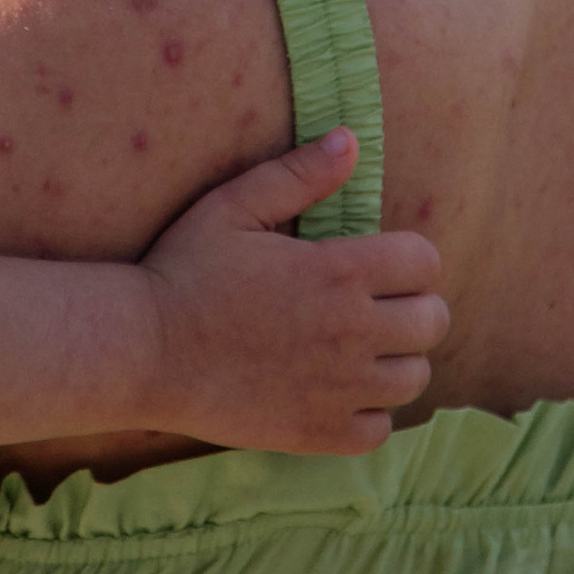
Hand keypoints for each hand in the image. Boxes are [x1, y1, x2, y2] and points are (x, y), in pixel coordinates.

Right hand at [135, 130, 448, 455]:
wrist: (142, 351)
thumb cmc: (183, 272)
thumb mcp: (234, 206)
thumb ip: (298, 174)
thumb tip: (350, 140)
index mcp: (338, 270)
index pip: (425, 262)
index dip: (409, 260)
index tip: (381, 267)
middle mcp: (352, 330)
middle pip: (432, 321)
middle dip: (412, 308)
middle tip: (377, 308)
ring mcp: (339, 387)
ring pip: (415, 377)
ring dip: (396, 361)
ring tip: (361, 351)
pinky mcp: (319, 432)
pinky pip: (380, 428)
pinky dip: (370, 413)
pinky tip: (339, 393)